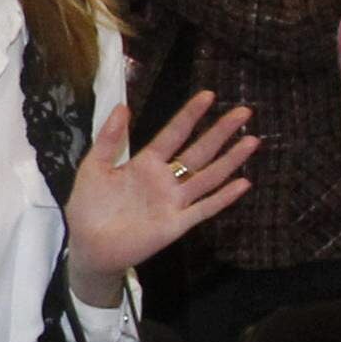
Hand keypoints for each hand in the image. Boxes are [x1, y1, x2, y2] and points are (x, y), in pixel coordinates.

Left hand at [65, 95, 256, 295]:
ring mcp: (174, 202)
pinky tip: (243, 183)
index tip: (209, 95)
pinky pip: (204, 209)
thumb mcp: (94, 166)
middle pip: (199, 151)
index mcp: (146, 163)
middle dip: (221, 131)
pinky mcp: (176, 224)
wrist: (88, 246)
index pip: (173, 133)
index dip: (190, 115)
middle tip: (244, 112)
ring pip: (208, 177)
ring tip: (252, 141)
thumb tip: (123, 106)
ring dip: (230, 160)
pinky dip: (223, 197)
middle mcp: (165, 179)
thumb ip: (109, 139)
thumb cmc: (88, 206)